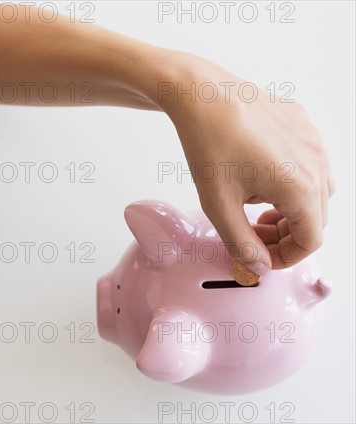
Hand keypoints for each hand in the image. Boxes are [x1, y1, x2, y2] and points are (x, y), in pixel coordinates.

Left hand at [159, 52, 333, 273]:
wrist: (201, 95)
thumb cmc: (208, 144)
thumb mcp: (218, 205)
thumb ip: (240, 243)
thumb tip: (257, 268)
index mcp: (300, 186)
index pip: (311, 240)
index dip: (285, 257)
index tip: (261, 258)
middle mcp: (316, 162)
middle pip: (316, 217)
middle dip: (285, 235)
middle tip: (252, 235)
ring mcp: (312, 140)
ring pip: (315, 191)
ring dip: (290, 209)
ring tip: (254, 207)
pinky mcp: (302, 123)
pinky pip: (307, 162)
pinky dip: (290, 180)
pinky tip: (257, 176)